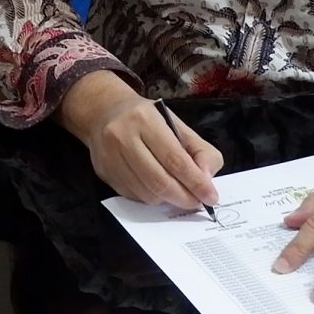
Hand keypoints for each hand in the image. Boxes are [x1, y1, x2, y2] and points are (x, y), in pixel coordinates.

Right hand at [58, 73, 222, 213]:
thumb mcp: (178, 125)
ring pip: (145, 193)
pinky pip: (132, 196)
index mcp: (146, 119)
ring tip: (177, 193)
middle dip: (183, 197)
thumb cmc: (147, 119)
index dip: (196, 182)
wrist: (104, 111)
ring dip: (167, 200)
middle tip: (196, 202)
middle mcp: (123, 136)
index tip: (211, 197)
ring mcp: (109, 156)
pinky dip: (150, 197)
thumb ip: (200, 151)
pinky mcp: (103, 172)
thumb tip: (206, 180)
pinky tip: (155, 188)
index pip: (175, 159)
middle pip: (159, 181)